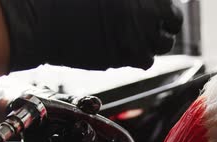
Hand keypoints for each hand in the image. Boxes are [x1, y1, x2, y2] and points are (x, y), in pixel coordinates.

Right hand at [0, 0, 183, 71]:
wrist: (43, 20)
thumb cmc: (64, 1)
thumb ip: (128, 0)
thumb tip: (144, 6)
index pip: (170, 6)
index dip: (165, 12)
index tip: (159, 15)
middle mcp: (144, 10)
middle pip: (173, 22)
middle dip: (164, 27)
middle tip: (149, 30)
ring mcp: (136, 32)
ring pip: (162, 45)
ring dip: (152, 44)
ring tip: (134, 40)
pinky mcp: (125, 54)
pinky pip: (146, 61)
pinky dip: (139, 58)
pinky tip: (124, 51)